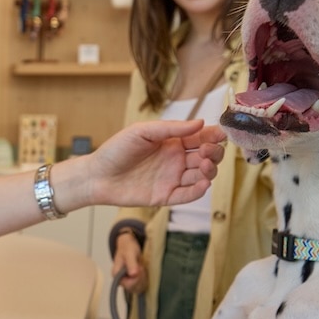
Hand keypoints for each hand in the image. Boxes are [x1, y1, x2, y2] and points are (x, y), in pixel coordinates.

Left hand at [89, 119, 224, 206]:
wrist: (97, 176)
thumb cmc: (116, 150)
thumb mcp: (143, 132)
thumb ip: (171, 128)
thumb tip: (200, 123)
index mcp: (172, 142)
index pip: (200, 138)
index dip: (213, 136)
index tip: (221, 134)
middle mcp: (176, 160)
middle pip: (206, 157)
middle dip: (213, 153)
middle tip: (207, 151)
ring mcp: (172, 178)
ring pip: (201, 175)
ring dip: (209, 170)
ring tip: (204, 165)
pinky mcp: (165, 196)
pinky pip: (187, 195)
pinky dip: (198, 190)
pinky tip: (203, 183)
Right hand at [112, 234, 147, 294]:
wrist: (129, 244)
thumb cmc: (127, 248)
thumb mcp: (129, 253)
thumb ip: (131, 263)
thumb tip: (133, 274)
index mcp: (116, 275)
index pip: (128, 285)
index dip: (136, 279)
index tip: (140, 268)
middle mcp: (121, 280)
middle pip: (134, 288)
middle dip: (140, 278)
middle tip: (141, 266)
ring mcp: (127, 282)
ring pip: (138, 288)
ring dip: (143, 278)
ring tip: (141, 267)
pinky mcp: (133, 281)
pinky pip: (141, 286)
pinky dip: (145, 279)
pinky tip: (143, 271)